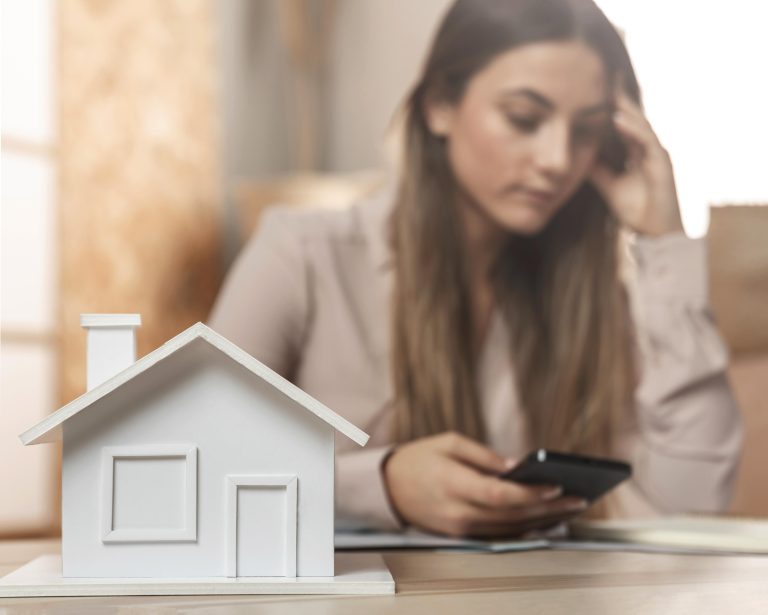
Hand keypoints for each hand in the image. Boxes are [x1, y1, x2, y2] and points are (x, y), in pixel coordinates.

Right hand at [382, 432, 587, 537]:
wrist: (386, 487)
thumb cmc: (418, 459)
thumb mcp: (449, 443)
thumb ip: (485, 456)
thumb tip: (518, 468)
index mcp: (453, 484)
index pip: (499, 495)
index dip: (530, 493)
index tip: (556, 484)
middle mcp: (458, 512)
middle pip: (511, 516)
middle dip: (548, 508)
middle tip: (578, 498)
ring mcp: (460, 528)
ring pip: (509, 529)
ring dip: (542, 521)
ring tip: (569, 508)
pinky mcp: (461, 535)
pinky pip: (500, 534)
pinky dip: (525, 529)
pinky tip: (546, 521)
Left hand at [590, 80, 683, 236]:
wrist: (656, 234)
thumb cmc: (637, 210)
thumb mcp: (609, 185)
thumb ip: (596, 170)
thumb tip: (576, 157)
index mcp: (636, 151)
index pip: (622, 122)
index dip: (609, 105)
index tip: (593, 86)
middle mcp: (648, 148)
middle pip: (632, 116)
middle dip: (619, 96)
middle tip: (603, 73)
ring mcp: (657, 154)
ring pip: (639, 124)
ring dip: (623, 107)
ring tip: (606, 91)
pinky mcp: (662, 164)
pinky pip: (646, 141)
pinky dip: (631, 129)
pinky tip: (617, 120)